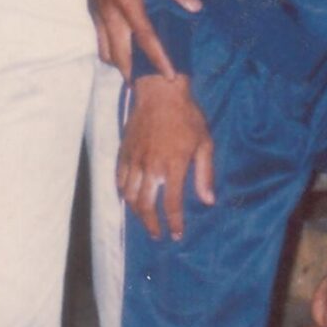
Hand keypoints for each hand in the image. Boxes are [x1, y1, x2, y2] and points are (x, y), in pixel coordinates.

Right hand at [72, 0, 199, 75]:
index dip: (158, 59)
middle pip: (119, 54)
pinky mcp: (94, 10)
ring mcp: (99, 14)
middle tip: (146, 88)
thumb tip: (195, 7)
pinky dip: (110, 51)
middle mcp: (111, 14)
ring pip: (106, 50)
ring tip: (135, 75)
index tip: (168, 76)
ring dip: (119, 64)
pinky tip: (122, 54)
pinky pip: (101, 39)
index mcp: (129, 3)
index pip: (146, 39)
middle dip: (131, 73)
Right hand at [117, 76, 213, 238]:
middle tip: (158, 234)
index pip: (171, 205)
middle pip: (146, 206)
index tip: (177, 234)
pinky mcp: (124, 153)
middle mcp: (151, 167)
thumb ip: (204, 174)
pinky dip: (123, 194)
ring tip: (145, 220)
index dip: (174, 223)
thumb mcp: (204, 143)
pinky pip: (119, 180)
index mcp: (173, 166)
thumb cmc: (187, 116)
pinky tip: (129, 199)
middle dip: (152, 225)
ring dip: (136, 213)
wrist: (160, 92)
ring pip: (129, 196)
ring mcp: (135, 160)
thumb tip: (207, 200)